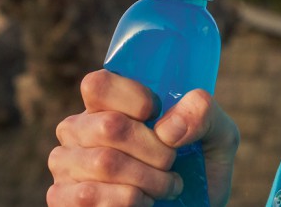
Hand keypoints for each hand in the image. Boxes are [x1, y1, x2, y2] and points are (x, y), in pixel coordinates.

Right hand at [48, 69, 238, 206]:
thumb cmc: (199, 167)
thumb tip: (168, 128)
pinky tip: (143, 203)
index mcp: (109, 103)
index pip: (98, 84)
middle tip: (172, 164)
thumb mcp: (217, 134)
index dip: (132, 98)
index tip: (159, 113)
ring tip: (166, 187)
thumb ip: (204, 114)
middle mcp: (79, 129)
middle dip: (156, 150)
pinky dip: (127, 202)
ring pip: (104, 163)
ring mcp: (67, 164)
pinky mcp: (62, 198)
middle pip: (109, 125)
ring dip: (148, 180)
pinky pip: (87, 196)